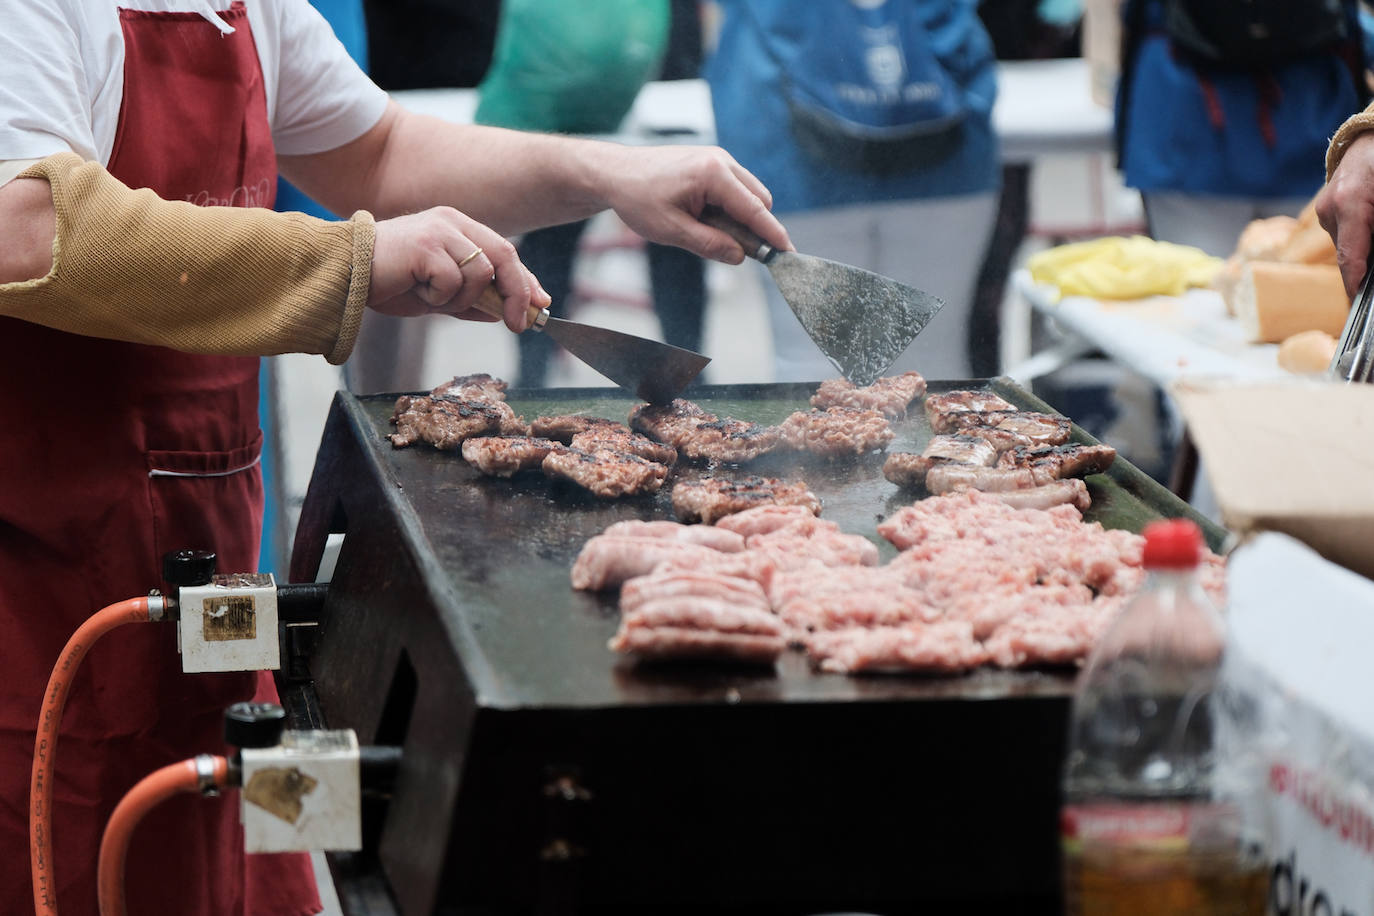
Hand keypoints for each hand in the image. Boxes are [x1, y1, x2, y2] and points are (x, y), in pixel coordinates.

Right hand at [367, 206, 549, 329]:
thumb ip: (470, 300)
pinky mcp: (426, 246)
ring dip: (464, 299)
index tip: (540, 304)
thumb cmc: (386, 282)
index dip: (526, 280)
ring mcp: (439, 231)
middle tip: (518, 325)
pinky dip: (440, 298)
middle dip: (517, 294)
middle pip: (505, 255)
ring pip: (481, 273)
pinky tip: (417, 291)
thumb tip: (503, 313)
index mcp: (457, 227)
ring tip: (432, 299)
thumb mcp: (437, 296)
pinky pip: (453, 282)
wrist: (344, 275)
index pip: (504, 251)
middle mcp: (452, 222)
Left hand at [595, 145, 793, 263]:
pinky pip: (735, 190)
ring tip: (707, 232)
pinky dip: (730, 208)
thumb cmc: (638, 199)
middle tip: (736, 252)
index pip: (755, 208)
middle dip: (755, 227)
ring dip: (740, 218)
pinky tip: (704, 219)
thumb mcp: (671, 230)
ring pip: (749, 194)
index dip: (773, 233)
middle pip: (759, 200)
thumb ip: (709, 244)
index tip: (789, 253)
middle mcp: (721, 161)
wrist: (614, 174)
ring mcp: (717, 159)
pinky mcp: (711, 164)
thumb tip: (741, 256)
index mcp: (713, 174)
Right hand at [1315, 132, 1373, 296]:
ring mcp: (1325, 211)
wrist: (1370, 138)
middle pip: (1351, 253)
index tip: (1355, 298)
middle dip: (1364, 267)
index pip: (1351, 255)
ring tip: (1371, 252)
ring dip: (1364, 250)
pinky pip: (1345, 234)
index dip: (1354, 281)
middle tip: (1370, 280)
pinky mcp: (1326, 211)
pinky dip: (1360, 238)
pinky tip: (1369, 231)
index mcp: (1349, 204)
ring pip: (1348, 245)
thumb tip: (1370, 259)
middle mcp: (1330, 210)